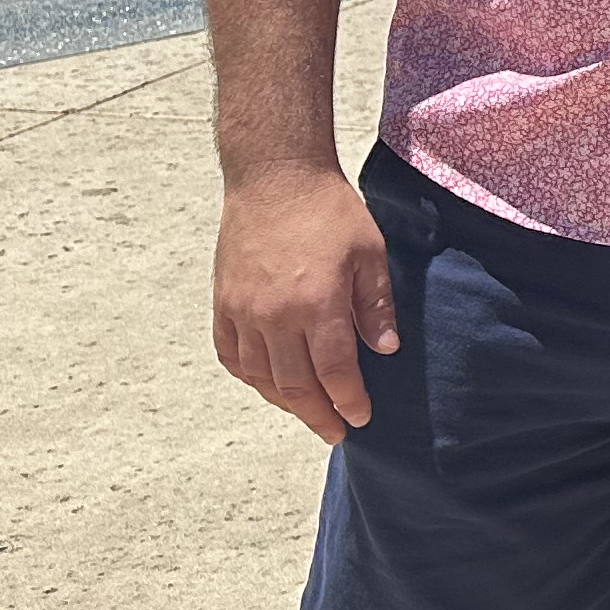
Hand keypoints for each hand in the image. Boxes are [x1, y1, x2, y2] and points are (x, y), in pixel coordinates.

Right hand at [211, 165, 396, 440]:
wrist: (274, 177)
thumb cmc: (329, 211)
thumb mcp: (369, 252)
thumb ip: (376, 305)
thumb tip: (386, 351)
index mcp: (317, 304)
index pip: (334, 373)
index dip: (349, 401)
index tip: (361, 418)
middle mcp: (275, 316)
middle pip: (295, 386)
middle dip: (319, 415)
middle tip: (335, 432)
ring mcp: (244, 312)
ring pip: (260, 377)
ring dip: (284, 402)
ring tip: (308, 412)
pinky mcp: (224, 303)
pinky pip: (231, 355)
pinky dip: (249, 377)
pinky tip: (267, 383)